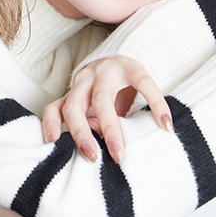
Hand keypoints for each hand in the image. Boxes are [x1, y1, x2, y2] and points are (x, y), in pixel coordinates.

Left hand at [42, 56, 172, 163]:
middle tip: (92, 158)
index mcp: (74, 92)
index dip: (51, 125)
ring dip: (109, 128)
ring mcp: (107, 71)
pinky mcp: (133, 67)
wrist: (126, 58)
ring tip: (119, 152)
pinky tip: (164, 125)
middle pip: (74, 107)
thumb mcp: (95, 108)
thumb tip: (91, 151)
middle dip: (81, 134)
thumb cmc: (108, 92)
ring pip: (101, 99)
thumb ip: (91, 125)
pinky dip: (155, 105)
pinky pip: (144, 85)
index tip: (52, 143)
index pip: (55, 109)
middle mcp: (85, 80)